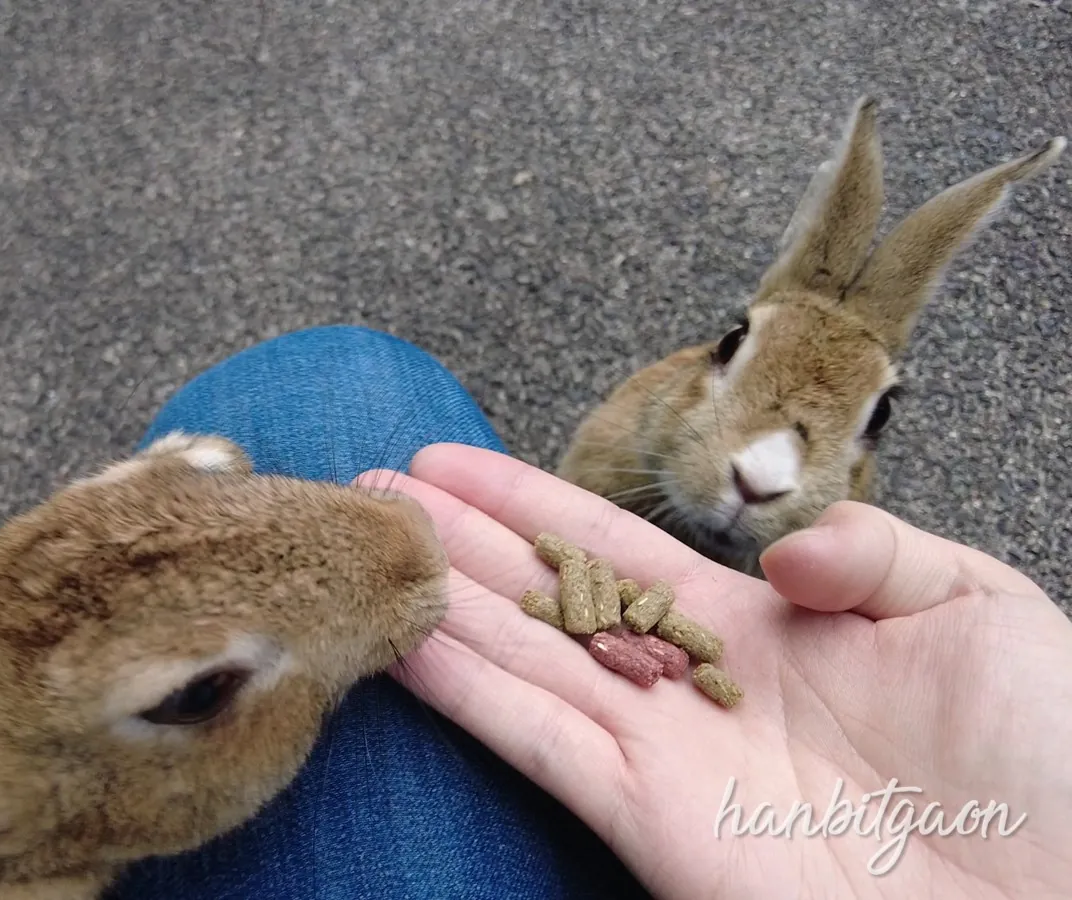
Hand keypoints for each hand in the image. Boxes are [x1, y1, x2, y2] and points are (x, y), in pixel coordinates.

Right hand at [358, 444, 1071, 899]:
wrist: (1071, 897)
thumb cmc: (1055, 755)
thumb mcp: (973, 605)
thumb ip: (867, 552)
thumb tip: (772, 555)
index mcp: (762, 629)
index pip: (614, 548)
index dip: (530, 503)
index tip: (453, 464)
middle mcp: (693, 689)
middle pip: (548, 599)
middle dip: (461, 545)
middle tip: (380, 492)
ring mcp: (667, 756)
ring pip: (526, 663)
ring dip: (443, 608)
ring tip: (374, 550)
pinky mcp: (654, 825)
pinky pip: (543, 744)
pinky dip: (471, 695)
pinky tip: (410, 644)